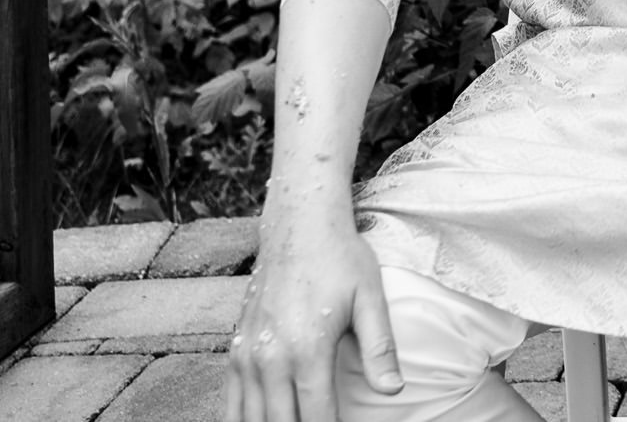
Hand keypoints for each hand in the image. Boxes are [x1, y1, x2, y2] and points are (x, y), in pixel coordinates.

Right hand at [224, 209, 399, 421]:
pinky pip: (232, 401)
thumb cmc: (340, 259)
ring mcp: (248, 356)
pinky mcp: (236, 349)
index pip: (318, 418)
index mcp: (308, 350)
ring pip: (252, 419)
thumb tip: (394, 390)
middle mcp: (270, 358)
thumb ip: (379, 348)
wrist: (298, 225)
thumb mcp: (369, 299)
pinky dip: (243, 420)